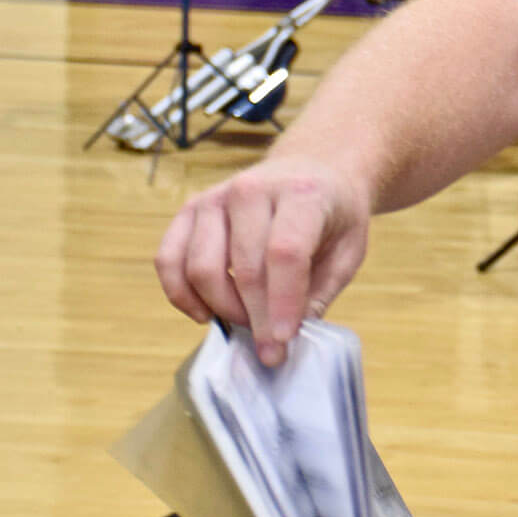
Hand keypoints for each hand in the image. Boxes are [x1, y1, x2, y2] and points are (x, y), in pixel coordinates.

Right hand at [154, 157, 372, 365]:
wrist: (312, 169)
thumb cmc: (332, 216)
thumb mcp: (349, 250)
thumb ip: (320, 292)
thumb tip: (283, 337)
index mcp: (303, 193)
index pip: (285, 254)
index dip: (281, 303)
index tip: (281, 342)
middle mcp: (253, 189)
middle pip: (244, 268)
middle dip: (255, 318)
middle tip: (269, 347)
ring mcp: (216, 196)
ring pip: (201, 267)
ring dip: (221, 308)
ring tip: (246, 323)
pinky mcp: (190, 209)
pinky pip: (168, 259)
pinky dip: (181, 294)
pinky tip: (205, 313)